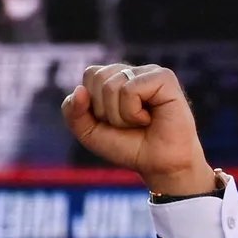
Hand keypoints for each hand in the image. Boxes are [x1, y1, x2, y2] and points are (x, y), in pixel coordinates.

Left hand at [62, 63, 216, 195]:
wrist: (159, 166)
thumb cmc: (128, 147)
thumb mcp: (89, 132)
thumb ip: (73, 112)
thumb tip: (79, 89)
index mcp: (116, 77)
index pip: (90, 75)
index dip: (93, 104)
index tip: (112, 121)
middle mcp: (133, 71)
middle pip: (97, 77)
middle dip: (104, 110)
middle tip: (126, 123)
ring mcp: (150, 72)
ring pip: (111, 85)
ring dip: (119, 116)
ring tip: (139, 122)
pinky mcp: (164, 78)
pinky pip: (130, 90)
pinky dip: (132, 113)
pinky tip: (149, 118)